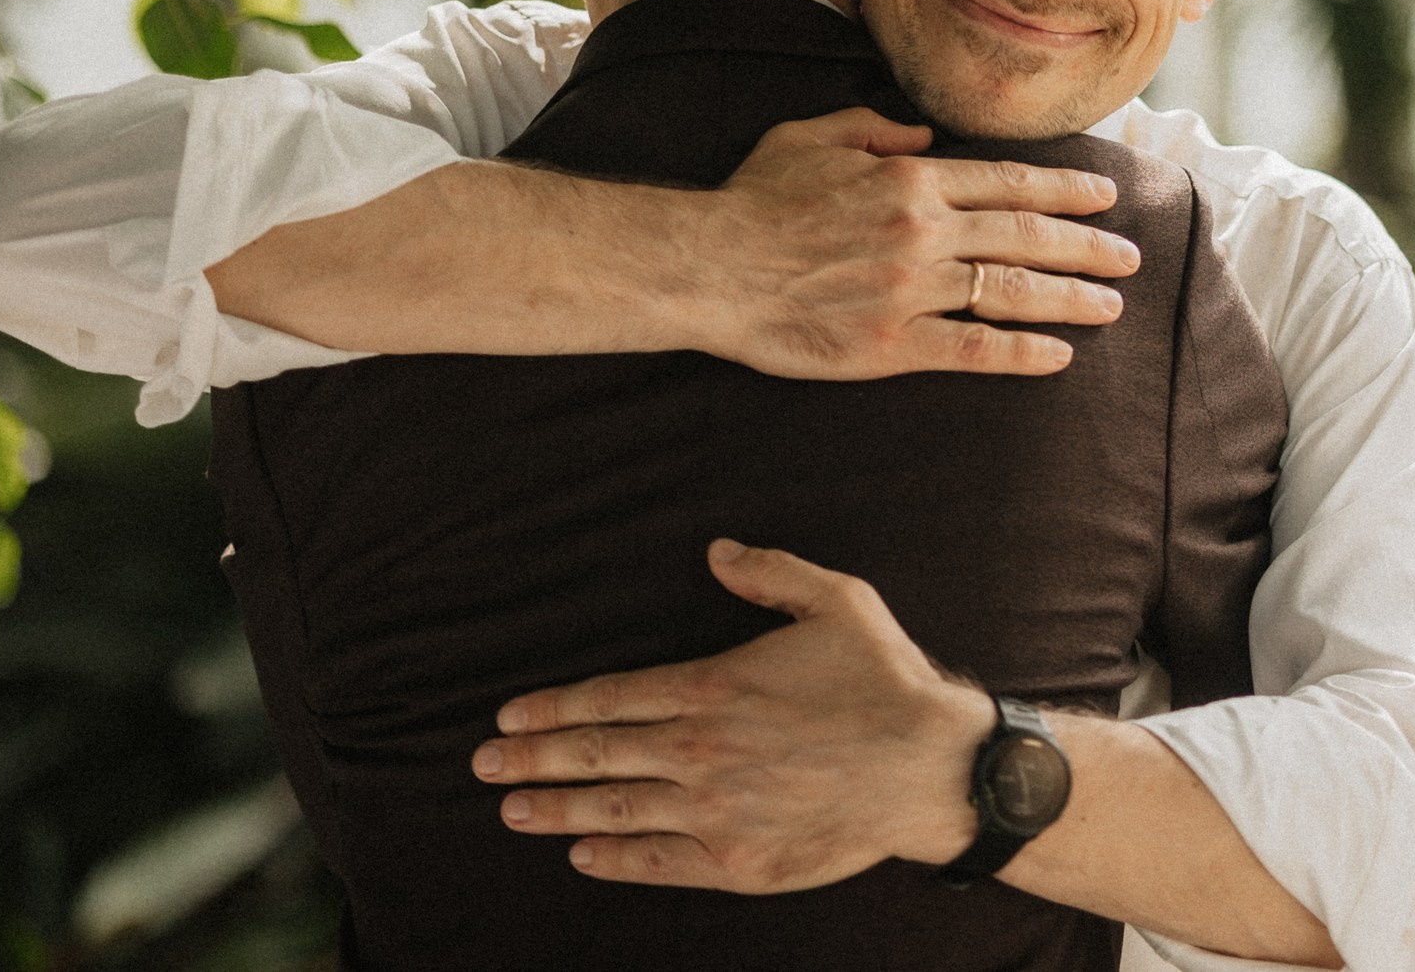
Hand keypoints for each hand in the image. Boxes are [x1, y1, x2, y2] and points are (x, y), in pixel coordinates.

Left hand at [471, 540, 996, 891]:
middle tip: (482, 767)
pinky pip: (659, 862)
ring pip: (615, 810)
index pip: (609, 699)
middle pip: (596, 756)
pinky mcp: (739, 862)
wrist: (932, 768)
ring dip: (556, 811)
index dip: (551, 710)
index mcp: (714, 688)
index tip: (508, 718)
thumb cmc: (886, 680)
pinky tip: (582, 853)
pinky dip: (613, 858)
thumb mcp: (837, 601)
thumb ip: (770, 572)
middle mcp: (702, 753)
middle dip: (531, 761)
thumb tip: (717, 552)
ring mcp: (716, 813)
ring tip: (513, 810)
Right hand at [685, 109, 1141, 379]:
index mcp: (909, 179)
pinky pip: (973, 348)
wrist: (709, 266)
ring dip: (1071, 297)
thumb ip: (873, 129)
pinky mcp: (892, 344)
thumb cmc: (753, 200)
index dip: (1065, 188)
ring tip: (1112, 305)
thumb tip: (923, 138)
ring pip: (1012, 289)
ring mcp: (911, 289)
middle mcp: (923, 230)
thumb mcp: (811, 136)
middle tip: (1130, 255)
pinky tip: (1058, 356)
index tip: (1105, 195)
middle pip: (1026, 234)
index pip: (1008, 182)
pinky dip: (1022, 351)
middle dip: (1088, 244)